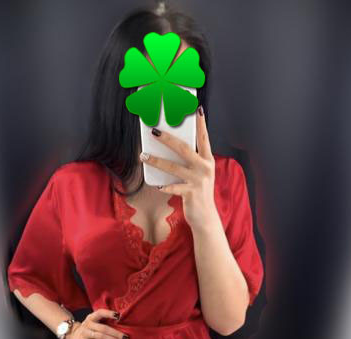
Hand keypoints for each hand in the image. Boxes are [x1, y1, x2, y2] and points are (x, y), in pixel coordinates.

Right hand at [65, 308, 129, 338]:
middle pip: (104, 328)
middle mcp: (88, 324)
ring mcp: (85, 334)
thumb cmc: (88, 330)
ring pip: (102, 337)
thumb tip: (121, 325)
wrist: (71, 336)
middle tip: (126, 338)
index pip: (100, 313)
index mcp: (91, 317)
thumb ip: (103, 322)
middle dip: (117, 333)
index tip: (119, 316)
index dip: (109, 313)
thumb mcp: (93, 323)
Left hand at [139, 106, 216, 230]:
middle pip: (184, 149)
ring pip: (174, 167)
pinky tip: (157, 185)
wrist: (205, 217)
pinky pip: (174, 188)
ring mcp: (198, 181)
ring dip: (157, 161)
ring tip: (143, 156)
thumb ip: (189, 161)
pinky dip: (165, 186)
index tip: (196, 109)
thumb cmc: (198, 192)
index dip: (200, 123)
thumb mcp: (198, 174)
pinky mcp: (191, 194)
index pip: (204, 138)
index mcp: (208, 160)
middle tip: (154, 131)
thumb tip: (169, 147)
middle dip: (168, 138)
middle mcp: (205, 168)